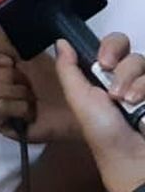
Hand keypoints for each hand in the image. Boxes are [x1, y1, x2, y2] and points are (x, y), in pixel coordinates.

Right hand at [0, 28, 76, 142]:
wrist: (79, 106)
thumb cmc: (58, 79)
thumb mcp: (30, 51)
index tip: (8, 57)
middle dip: (4, 74)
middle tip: (24, 78)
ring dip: (14, 91)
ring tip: (31, 96)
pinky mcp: (2, 124)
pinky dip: (16, 107)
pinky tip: (30, 110)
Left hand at [56, 36, 144, 191]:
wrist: (128, 155)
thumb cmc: (101, 131)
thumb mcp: (78, 98)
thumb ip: (68, 69)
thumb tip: (61, 42)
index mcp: (104, 75)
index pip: (112, 45)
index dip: (110, 46)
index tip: (103, 61)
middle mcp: (127, 77)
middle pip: (130, 51)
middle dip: (121, 61)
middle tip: (112, 74)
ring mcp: (143, 87)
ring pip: (143, 63)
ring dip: (132, 80)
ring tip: (125, 100)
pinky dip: (144, 88)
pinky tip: (138, 103)